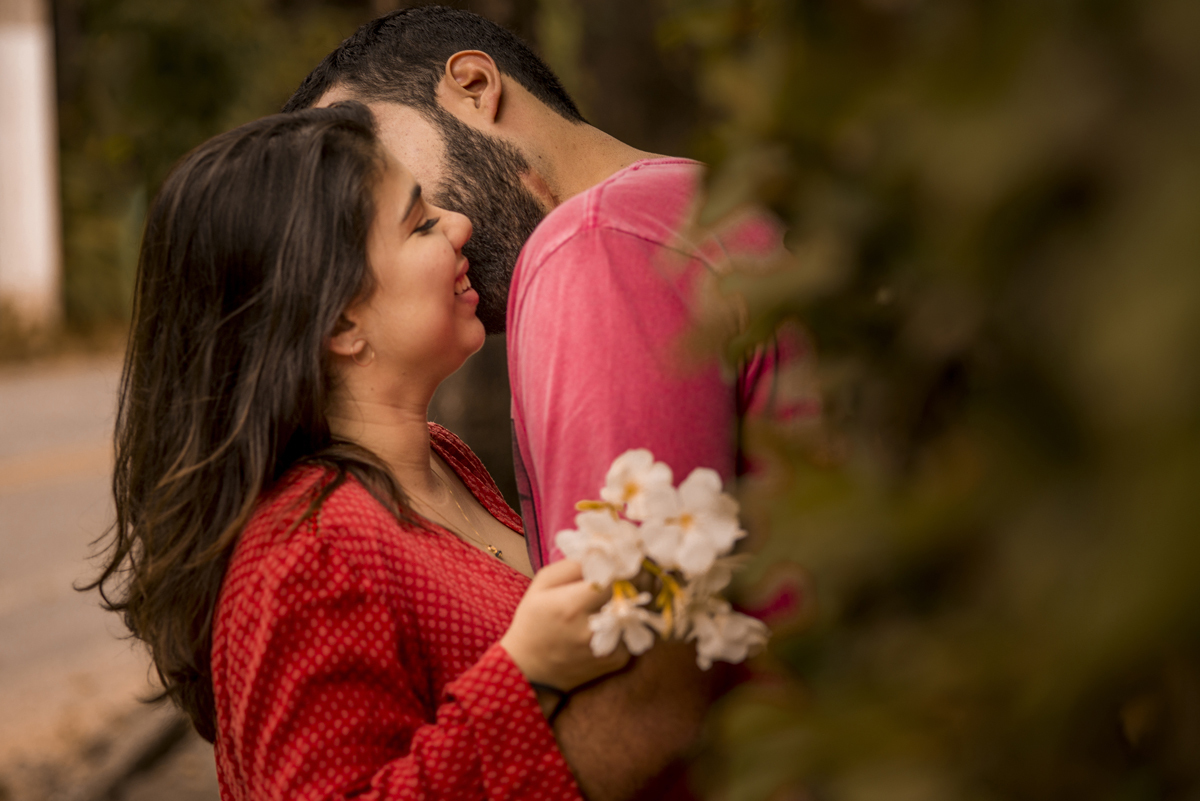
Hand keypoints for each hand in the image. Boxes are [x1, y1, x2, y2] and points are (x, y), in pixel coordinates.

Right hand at [500, 559, 630, 691]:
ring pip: (640, 611)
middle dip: (639, 576)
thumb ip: (573, 565)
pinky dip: (632, 618)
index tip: (629, 552)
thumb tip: (604, 550)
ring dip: (640, 595)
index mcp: (572, 605)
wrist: (530, 669)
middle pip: (632, 593)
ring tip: (635, 583)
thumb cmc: (533, 620)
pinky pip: (635, 630)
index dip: (625, 563)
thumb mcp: (542, 584)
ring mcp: (608, 647)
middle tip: (639, 564)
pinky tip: (622, 611)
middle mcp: (592, 629)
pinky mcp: (617, 660)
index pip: (614, 577)